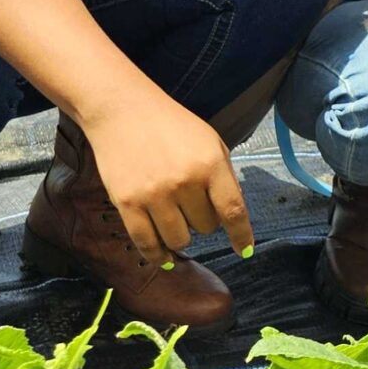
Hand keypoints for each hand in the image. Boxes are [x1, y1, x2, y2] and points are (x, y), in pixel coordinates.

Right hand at [80, 97, 253, 267]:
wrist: (122, 110)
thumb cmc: (170, 125)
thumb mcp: (210, 141)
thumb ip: (224, 176)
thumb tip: (233, 214)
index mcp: (210, 164)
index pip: (233, 211)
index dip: (242, 236)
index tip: (245, 251)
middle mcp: (185, 182)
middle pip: (206, 228)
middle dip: (203, 220)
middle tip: (191, 203)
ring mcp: (155, 194)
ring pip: (179, 240)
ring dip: (181, 236)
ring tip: (175, 219)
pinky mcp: (127, 203)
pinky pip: (147, 243)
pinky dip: (158, 256)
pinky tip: (164, 257)